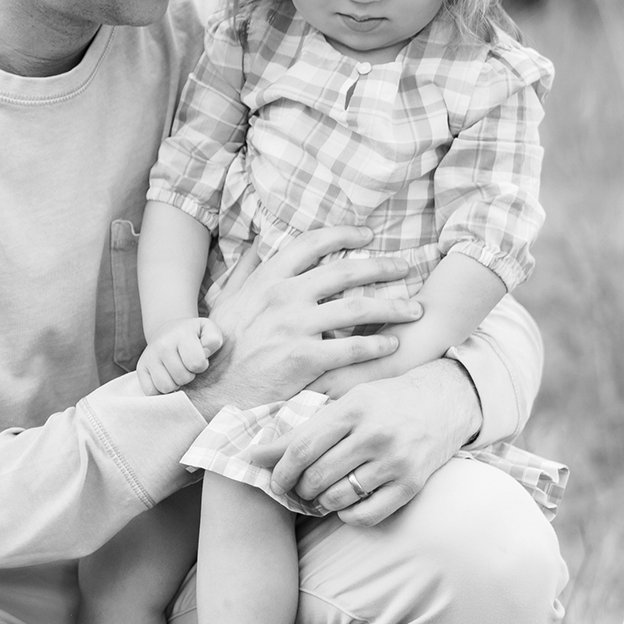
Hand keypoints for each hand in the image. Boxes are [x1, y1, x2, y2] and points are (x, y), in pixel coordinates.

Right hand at [137, 317, 223, 395]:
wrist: (168, 331)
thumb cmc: (193, 335)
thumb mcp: (208, 330)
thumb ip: (213, 340)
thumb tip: (205, 353)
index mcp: (181, 334)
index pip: (196, 364)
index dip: (202, 365)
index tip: (199, 359)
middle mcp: (162, 345)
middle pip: (182, 378)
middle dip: (189, 375)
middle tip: (187, 366)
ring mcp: (149, 357)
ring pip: (166, 387)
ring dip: (175, 384)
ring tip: (177, 372)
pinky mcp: (141, 368)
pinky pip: (151, 391)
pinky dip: (160, 390)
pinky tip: (166, 378)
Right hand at [186, 227, 422, 419]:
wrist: (208, 389)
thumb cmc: (219, 347)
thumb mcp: (227, 300)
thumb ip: (247, 271)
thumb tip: (259, 244)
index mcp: (268, 278)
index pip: (312, 243)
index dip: (343, 235)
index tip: (366, 235)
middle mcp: (284, 296)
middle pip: (345, 271)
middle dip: (382, 267)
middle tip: (406, 268)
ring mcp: (295, 327)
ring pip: (358, 307)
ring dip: (392, 306)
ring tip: (414, 309)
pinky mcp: (305, 359)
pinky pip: (352, 347)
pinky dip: (377, 345)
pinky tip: (393, 345)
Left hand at [266, 359, 482, 525]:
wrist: (444, 401)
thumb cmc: (385, 401)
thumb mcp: (346, 403)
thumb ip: (303, 429)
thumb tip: (255, 455)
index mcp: (353, 408)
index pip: (302, 448)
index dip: (281, 470)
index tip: (274, 482)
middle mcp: (374, 434)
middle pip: (317, 475)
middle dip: (300, 489)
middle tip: (298, 490)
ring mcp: (395, 461)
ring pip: (339, 498)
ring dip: (321, 503)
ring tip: (320, 496)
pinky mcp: (411, 484)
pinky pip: (367, 515)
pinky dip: (348, 516)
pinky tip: (345, 505)